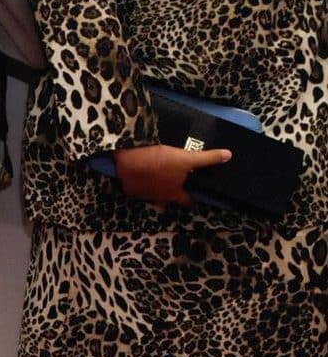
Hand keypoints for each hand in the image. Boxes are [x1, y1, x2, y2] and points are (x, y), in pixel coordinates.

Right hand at [112, 142, 231, 206]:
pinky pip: (138, 188)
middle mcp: (161, 198)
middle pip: (170, 200)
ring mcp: (144, 194)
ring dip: (156, 188)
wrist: (128, 160)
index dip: (192, 197)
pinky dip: (140, 183)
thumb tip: (229, 155)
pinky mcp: (130, 188)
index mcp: (175, 193)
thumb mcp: (186, 158)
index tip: (194, 192)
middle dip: (173, 193)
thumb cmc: (160, 161)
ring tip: (158, 176)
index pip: (188, 201)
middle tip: (175, 182)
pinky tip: (140, 173)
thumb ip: (207, 159)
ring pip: (154, 194)